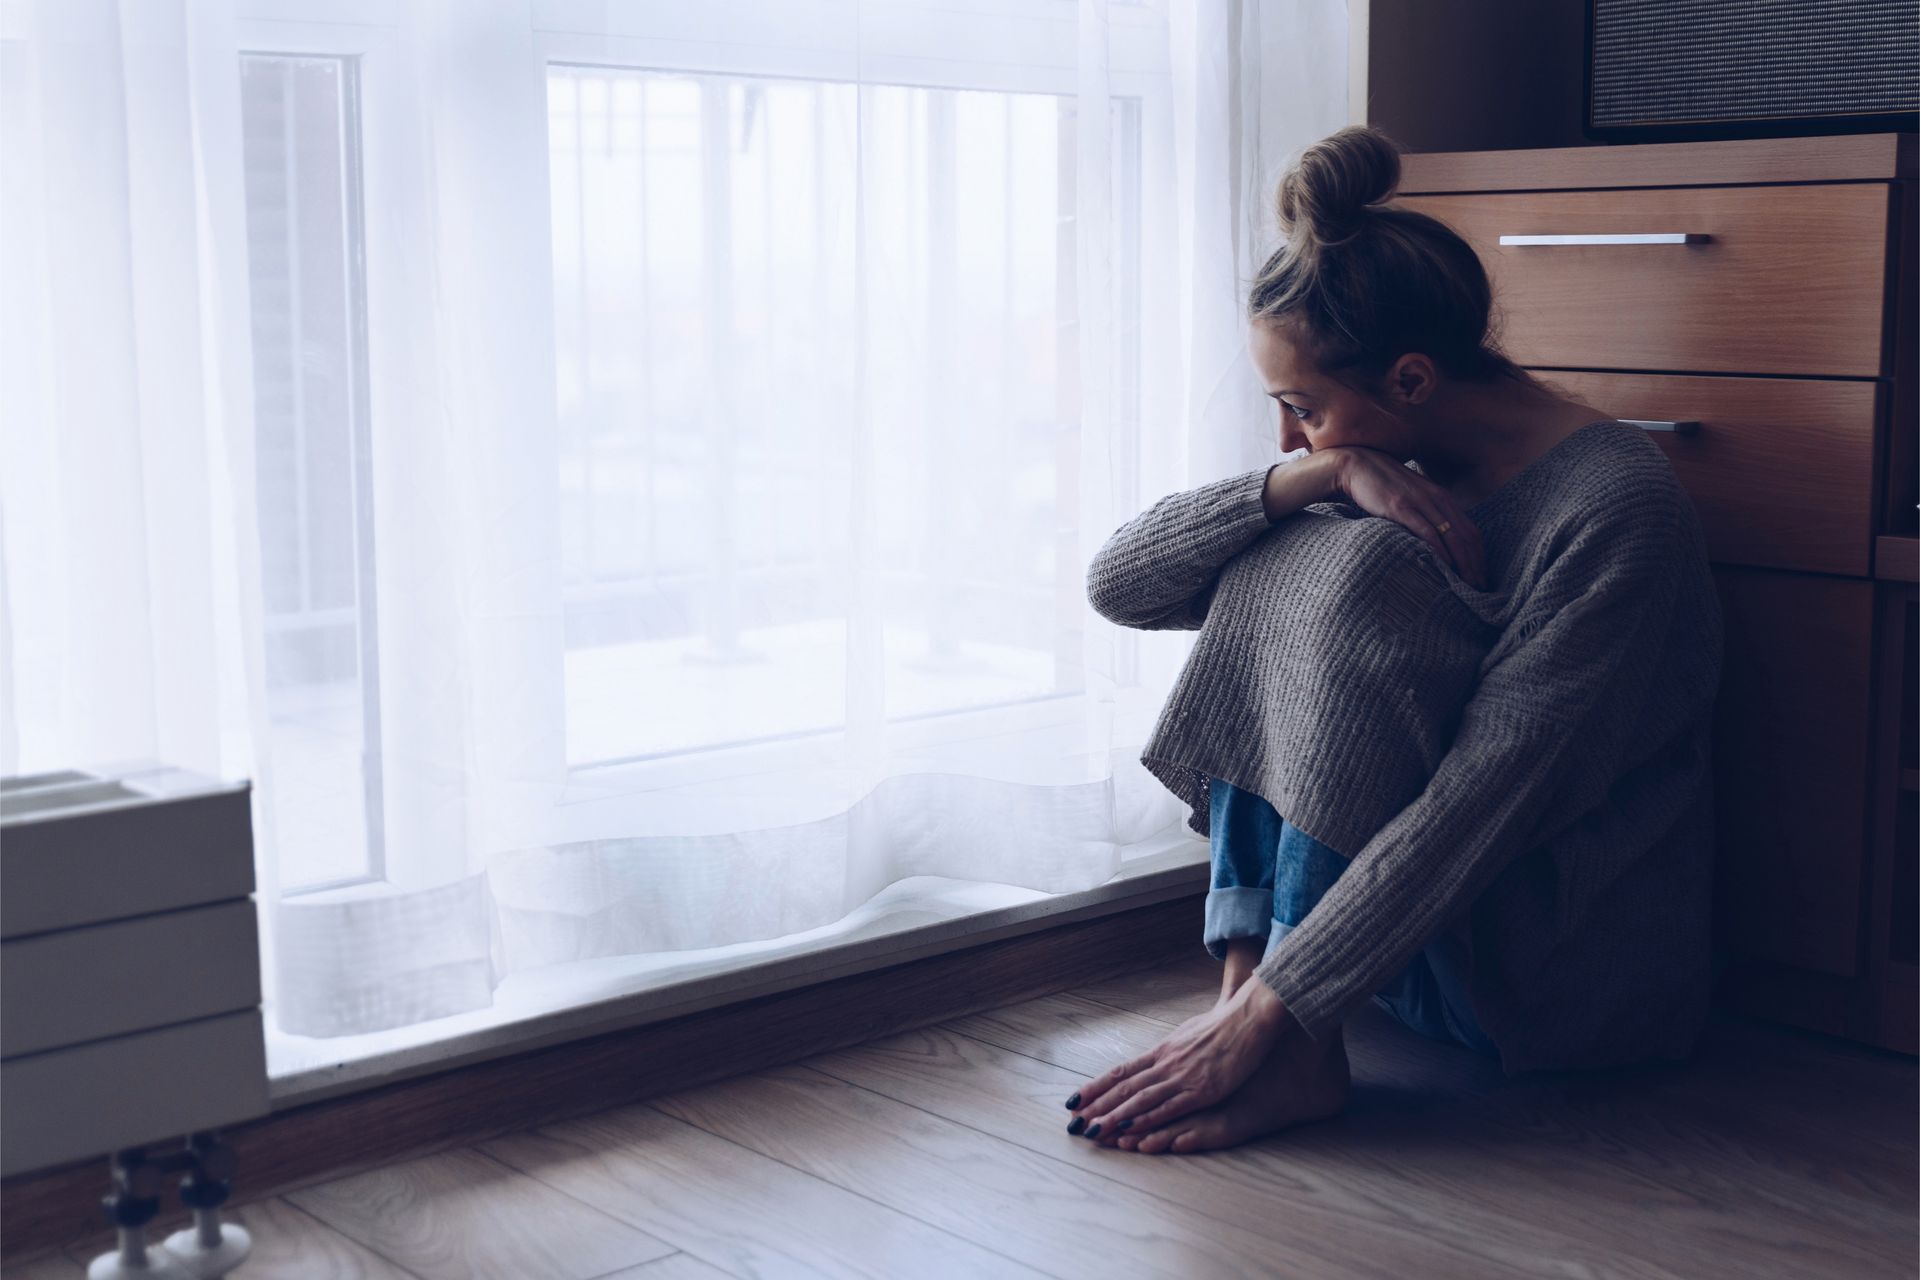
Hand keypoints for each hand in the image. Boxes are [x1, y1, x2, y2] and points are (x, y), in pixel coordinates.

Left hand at [1067, 977, 1290, 1142]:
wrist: (1249, 1017)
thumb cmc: (1225, 1022)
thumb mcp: (1191, 1032)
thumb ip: (1174, 1048)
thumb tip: (1161, 1052)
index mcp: (1162, 1051)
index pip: (1121, 1071)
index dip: (1096, 1087)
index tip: (1074, 1100)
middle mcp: (1165, 1063)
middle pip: (1123, 1088)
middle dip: (1097, 1107)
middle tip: (1073, 1123)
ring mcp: (1182, 1077)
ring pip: (1140, 1100)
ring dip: (1114, 1118)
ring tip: (1093, 1131)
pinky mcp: (1201, 1090)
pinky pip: (1168, 1108)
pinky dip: (1146, 1120)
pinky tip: (1130, 1131)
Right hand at [1329, 447, 1488, 589]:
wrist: (1359, 465)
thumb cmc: (1382, 485)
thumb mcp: (1412, 497)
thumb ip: (1426, 513)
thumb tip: (1434, 538)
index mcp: (1443, 498)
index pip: (1471, 531)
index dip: (1480, 557)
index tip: (1481, 577)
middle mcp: (1437, 499)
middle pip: (1466, 537)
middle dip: (1475, 565)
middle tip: (1479, 589)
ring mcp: (1421, 503)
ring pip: (1452, 537)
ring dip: (1462, 563)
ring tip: (1466, 584)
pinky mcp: (1402, 508)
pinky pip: (1427, 532)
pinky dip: (1439, 551)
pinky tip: (1445, 567)